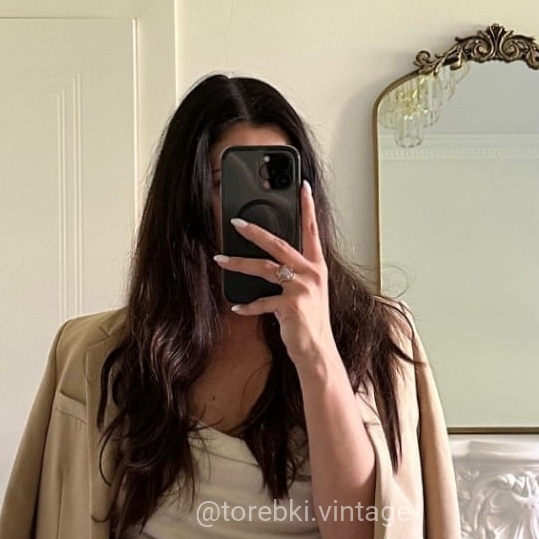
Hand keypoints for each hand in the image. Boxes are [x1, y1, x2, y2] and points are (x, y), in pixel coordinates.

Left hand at [213, 180, 333, 366]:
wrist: (317, 351)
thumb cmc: (309, 322)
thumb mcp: (307, 293)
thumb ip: (294, 274)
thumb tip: (271, 262)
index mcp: (317, 266)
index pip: (312, 231)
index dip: (308, 208)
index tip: (303, 187)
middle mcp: (311, 273)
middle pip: (279, 244)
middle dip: (255, 231)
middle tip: (236, 223)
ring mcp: (302, 289)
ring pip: (264, 268)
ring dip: (239, 264)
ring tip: (221, 260)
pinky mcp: (290, 305)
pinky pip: (262, 302)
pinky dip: (248, 306)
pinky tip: (238, 307)